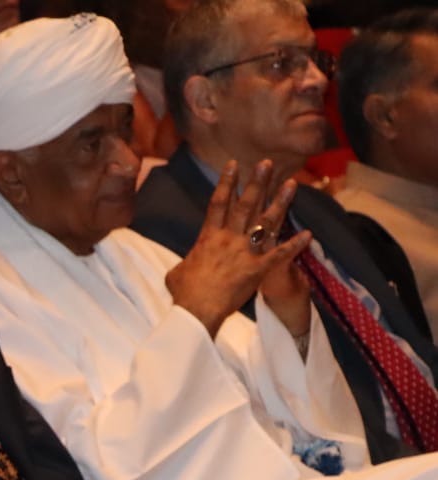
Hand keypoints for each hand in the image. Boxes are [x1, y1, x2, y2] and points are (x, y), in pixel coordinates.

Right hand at [164, 160, 312, 337]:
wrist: (196, 310)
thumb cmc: (184, 292)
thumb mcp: (177, 272)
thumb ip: (186, 261)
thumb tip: (185, 263)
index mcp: (208, 237)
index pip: (219, 203)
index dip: (226, 182)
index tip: (234, 165)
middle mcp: (228, 239)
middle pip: (245, 205)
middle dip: (257, 183)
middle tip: (267, 164)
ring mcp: (245, 252)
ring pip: (266, 222)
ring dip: (280, 202)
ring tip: (292, 184)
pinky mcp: (258, 269)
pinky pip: (280, 255)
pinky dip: (295, 245)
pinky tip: (309, 235)